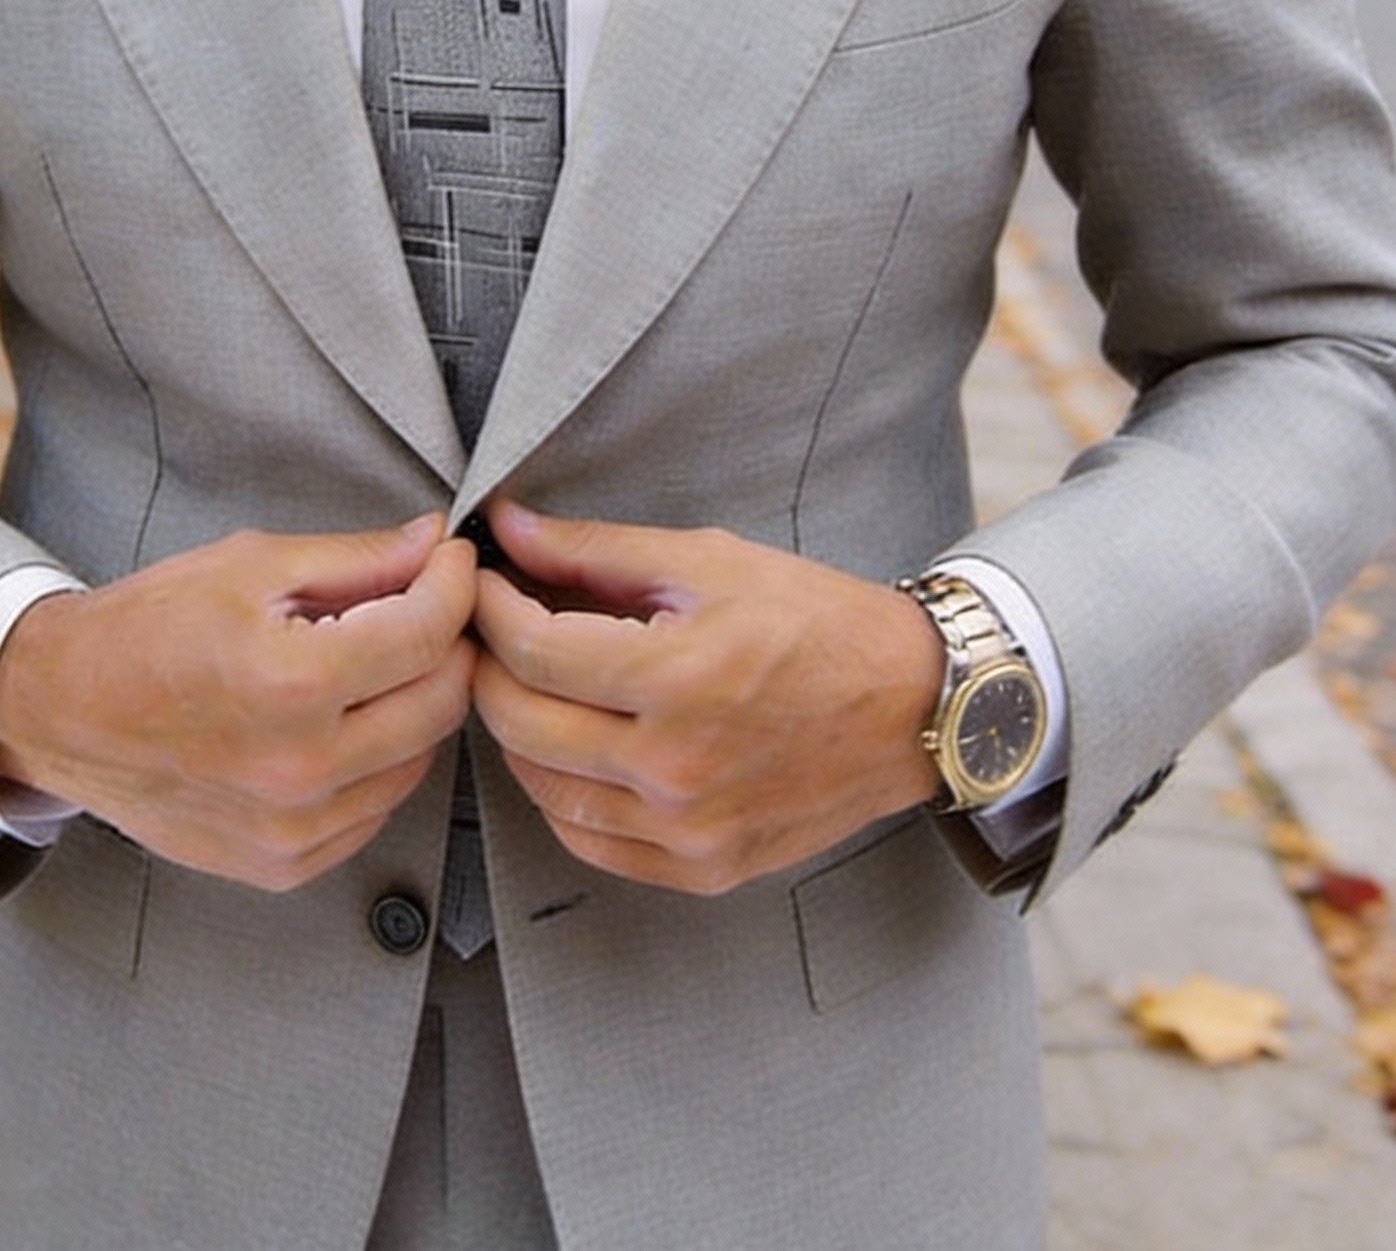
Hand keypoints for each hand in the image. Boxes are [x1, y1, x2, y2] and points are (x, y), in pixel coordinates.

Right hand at [0, 515, 476, 891]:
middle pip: (441, 701)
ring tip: (373, 662)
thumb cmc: (149, 627)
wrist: (62, 709)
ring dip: (415, 703)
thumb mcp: (252, 565)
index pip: (428, 633)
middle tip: (422, 605)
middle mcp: (299, 768)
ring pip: (419, 759)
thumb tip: (434, 543)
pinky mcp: (284, 864)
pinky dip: (378, 761)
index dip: (455, 585)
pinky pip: (376, 808)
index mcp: (291, 683)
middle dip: (447, 642)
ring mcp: (293, 829)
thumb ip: (358, 559)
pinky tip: (340, 721)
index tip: (451, 562)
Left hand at [471, 502, 943, 894]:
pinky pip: (590, 841)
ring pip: (543, 789)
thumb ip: (596, 550)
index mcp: (678, 679)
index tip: (482, 581)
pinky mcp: (703, 869)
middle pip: (521, 723)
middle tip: (489, 629)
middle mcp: (677, 768)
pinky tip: (572, 747)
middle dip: (487, 666)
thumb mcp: (709, 561)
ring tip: (530, 683)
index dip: (488, 607)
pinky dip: (561, 794)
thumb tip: (507, 527)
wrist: (913, 706)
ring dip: (517, 731)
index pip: (532, 649)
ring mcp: (688, 830)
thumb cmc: (817, 621)